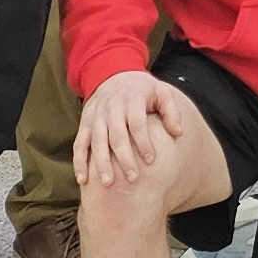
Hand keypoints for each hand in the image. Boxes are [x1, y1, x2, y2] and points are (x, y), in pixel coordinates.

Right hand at [73, 68, 197, 189]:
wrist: (112, 74)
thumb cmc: (142, 89)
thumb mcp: (161, 92)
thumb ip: (171, 111)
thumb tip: (179, 133)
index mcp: (132, 100)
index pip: (137, 123)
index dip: (143, 142)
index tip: (151, 160)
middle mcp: (111, 108)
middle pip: (116, 135)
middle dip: (124, 158)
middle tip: (133, 178)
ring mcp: (96, 116)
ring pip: (96, 141)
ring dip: (101, 163)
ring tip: (108, 183)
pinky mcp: (84, 123)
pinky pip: (79, 144)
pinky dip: (79, 162)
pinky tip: (83, 180)